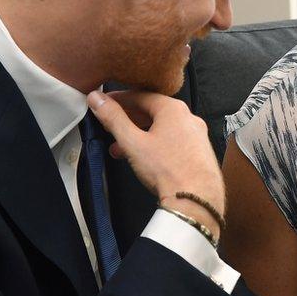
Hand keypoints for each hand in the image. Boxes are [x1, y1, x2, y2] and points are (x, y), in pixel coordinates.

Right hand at [87, 90, 223, 236]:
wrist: (196, 200)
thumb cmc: (167, 169)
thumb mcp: (133, 142)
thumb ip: (113, 118)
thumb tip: (97, 99)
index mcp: (173, 109)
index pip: (140, 96)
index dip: (118, 99)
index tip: (104, 103)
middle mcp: (188, 117)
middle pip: (152, 112)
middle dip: (127, 121)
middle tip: (109, 127)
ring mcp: (196, 135)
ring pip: (161, 128)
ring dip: (138, 135)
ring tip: (119, 149)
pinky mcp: (199, 152)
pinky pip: (172, 141)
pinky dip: (154, 145)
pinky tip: (141, 159)